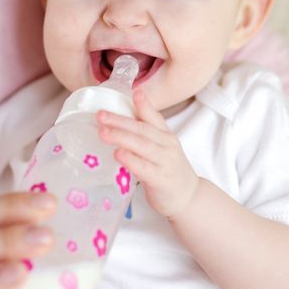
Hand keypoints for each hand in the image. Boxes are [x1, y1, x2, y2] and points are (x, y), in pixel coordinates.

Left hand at [96, 88, 199, 218]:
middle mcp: (167, 146)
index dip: (144, 104)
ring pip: (142, 146)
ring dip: (121, 137)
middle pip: (142, 130)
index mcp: (166, 136)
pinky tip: (118, 154)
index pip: (154, 117)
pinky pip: (144, 168)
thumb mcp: (161, 147)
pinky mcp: (160, 180)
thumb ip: (145, 134)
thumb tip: (122, 119)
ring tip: (103, 132)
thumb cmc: (168, 170)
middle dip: (120, 121)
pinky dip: (130, 160)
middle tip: (100, 115)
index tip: (134, 91)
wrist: (188, 197)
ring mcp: (165, 162)